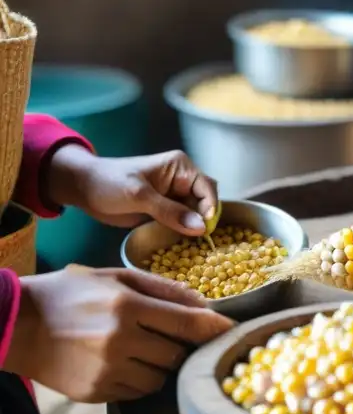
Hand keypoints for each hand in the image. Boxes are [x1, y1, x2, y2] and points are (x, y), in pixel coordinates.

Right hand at [4, 266, 234, 402]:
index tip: (233, 331)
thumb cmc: (70, 293)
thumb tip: (204, 303)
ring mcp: (106, 371)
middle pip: (178, 354)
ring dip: (163, 364)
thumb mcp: (115, 277)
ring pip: (161, 377)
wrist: (15, 325)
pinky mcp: (95, 393)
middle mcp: (119, 342)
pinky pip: (137, 391)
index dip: (215, 329)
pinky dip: (140, 378)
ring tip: (145, 347)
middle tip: (178, 336)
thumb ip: (163, 288)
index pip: (187, 324)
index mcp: (126, 308)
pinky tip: (125, 361)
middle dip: (184, 346)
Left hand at [46, 145, 217, 235]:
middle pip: (205, 201)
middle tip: (200, 239)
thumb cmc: (109, 183)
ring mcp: (174, 196)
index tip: (205, 228)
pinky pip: (182, 221)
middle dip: (204, 218)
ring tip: (194, 245)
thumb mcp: (139, 196)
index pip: (207, 187)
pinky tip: (182, 243)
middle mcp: (182, 181)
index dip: (210, 207)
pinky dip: (184, 232)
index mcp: (181, 168)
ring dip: (195, 227)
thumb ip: (170, 211)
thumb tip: (201, 228)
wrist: (82, 189)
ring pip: (195, 214)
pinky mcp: (165, 211)